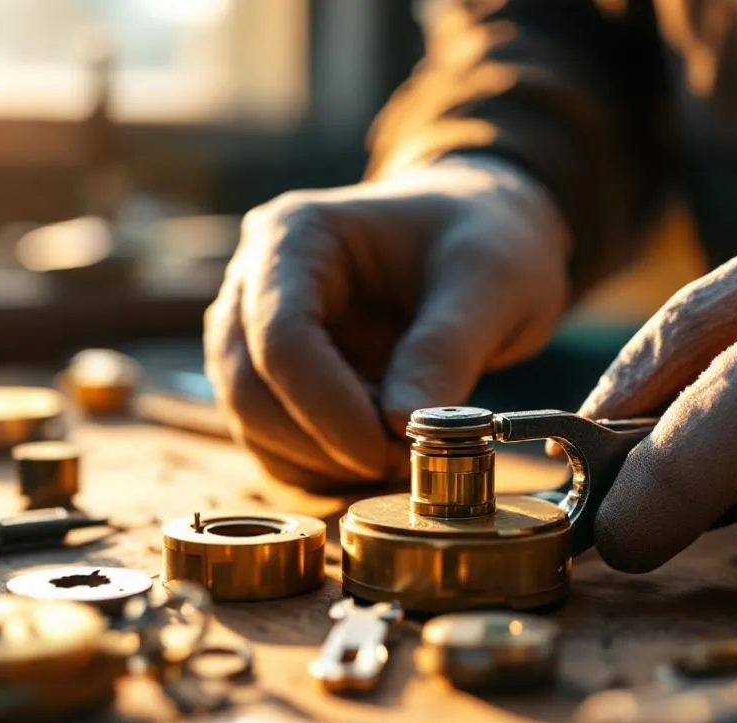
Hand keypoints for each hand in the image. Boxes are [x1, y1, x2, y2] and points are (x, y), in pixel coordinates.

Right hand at [205, 156, 570, 489]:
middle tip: (402, 466)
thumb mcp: (488, 282)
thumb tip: (400, 426)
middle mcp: (255, 283)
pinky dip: (321, 474)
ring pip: (252, 426)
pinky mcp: (272, 381)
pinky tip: (380, 466)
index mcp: (296, 235)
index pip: (280, 336)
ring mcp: (254, 334)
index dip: (325, 407)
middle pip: (248, 389)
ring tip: (401, 460)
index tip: (388, 451)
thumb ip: (443, 350)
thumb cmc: (484, 238)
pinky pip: (272, 446)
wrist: (481, 239)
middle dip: (322, 446)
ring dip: (322, 466)